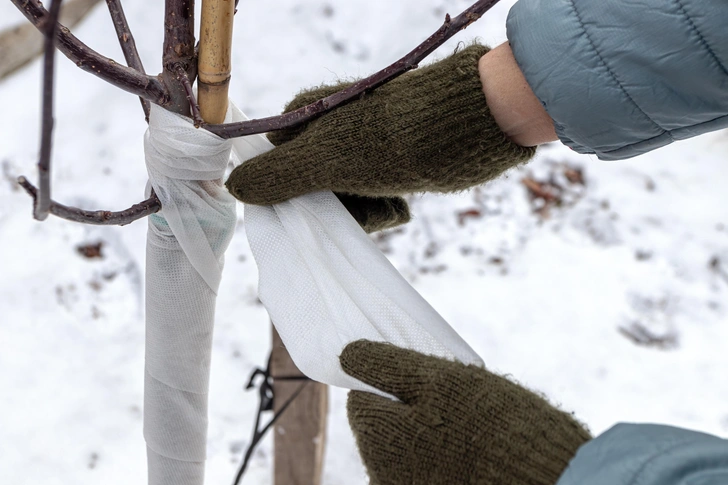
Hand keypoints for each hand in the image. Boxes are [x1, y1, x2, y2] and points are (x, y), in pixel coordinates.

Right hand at [225, 44, 534, 220]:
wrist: (469, 129)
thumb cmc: (390, 141)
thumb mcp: (325, 161)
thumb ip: (279, 177)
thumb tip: (234, 188)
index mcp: (307, 118)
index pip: (276, 164)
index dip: (287, 193)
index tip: (304, 209)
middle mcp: (333, 131)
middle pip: (312, 189)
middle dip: (334, 207)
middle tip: (354, 205)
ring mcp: (364, 148)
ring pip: (345, 199)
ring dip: (364, 211)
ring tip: (386, 200)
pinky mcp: (392, 164)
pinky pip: (374, 199)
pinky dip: (386, 207)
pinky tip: (401, 201)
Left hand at [339, 340, 590, 484]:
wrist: (553, 479)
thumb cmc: (497, 425)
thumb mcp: (441, 380)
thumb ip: (387, 365)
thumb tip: (347, 354)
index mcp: (378, 442)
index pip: (361, 400)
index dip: (392, 384)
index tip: (424, 382)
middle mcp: (384, 479)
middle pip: (381, 430)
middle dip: (409, 414)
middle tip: (456, 408)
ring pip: (405, 453)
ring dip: (429, 438)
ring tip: (472, 434)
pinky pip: (427, 473)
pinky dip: (443, 462)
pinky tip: (476, 457)